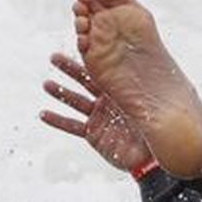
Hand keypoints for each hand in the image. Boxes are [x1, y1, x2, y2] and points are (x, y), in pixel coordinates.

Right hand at [38, 52, 154, 174]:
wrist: (153, 157)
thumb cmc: (158, 129)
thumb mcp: (154, 104)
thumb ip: (147, 88)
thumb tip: (158, 62)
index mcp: (123, 91)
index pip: (104, 72)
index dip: (90, 60)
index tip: (79, 44)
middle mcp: (109, 102)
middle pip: (85, 82)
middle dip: (69, 70)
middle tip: (54, 58)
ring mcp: (100, 118)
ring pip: (76, 102)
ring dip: (60, 93)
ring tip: (47, 84)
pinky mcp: (94, 134)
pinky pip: (72, 126)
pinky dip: (58, 121)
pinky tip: (43, 114)